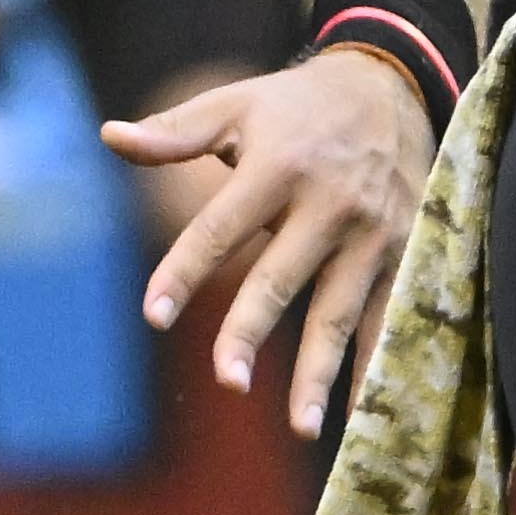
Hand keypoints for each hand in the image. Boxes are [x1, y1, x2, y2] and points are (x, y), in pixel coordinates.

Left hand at [107, 48, 432, 434]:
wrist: (392, 87)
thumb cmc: (296, 106)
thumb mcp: (237, 105)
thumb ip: (174, 132)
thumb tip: (110, 136)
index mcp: (278, 168)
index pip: (220, 228)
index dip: (185, 270)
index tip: (153, 315)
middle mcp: (327, 204)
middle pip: (281, 278)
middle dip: (251, 330)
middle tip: (226, 381)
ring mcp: (371, 234)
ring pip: (339, 312)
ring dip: (319, 372)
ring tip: (299, 428)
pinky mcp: (405, 253)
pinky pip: (388, 317)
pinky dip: (377, 365)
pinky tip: (365, 414)